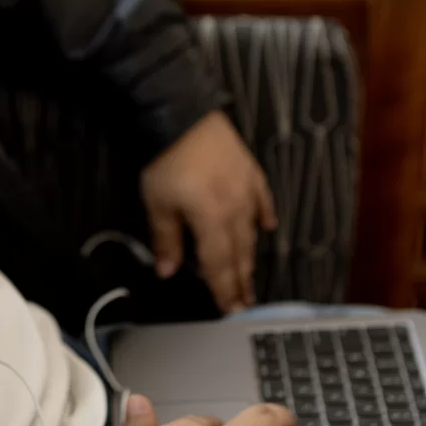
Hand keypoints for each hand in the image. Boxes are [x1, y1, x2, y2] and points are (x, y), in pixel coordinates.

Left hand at [140, 111, 276, 312]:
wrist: (183, 114)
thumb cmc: (167, 160)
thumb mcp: (158, 203)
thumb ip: (166, 240)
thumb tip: (166, 270)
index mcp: (212, 222)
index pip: (220, 266)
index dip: (224, 290)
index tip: (231, 310)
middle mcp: (236, 211)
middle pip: (239, 254)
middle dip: (241, 281)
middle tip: (246, 303)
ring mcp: (246, 190)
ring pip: (251, 232)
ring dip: (250, 256)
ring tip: (251, 276)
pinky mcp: (249, 171)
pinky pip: (261, 200)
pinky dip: (264, 216)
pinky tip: (267, 227)